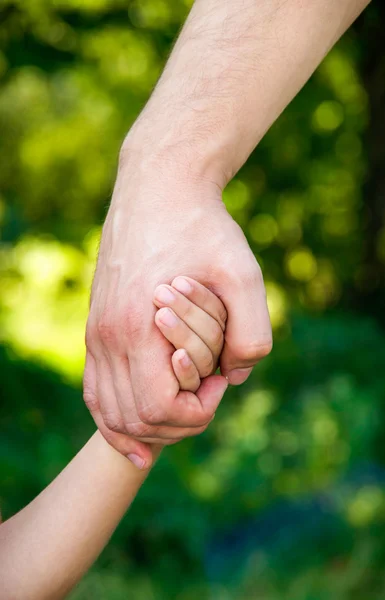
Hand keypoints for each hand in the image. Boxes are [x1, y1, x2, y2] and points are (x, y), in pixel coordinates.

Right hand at [84, 156, 271, 465]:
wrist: (159, 187)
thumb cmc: (203, 228)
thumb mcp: (244, 274)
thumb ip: (251, 334)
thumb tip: (235, 377)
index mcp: (139, 329)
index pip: (158, 409)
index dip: (195, 413)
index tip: (219, 384)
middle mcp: (107, 337)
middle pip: (132, 419)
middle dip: (175, 426)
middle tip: (204, 399)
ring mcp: (96, 331)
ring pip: (107, 409)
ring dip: (143, 429)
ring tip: (176, 421)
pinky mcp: (96, 324)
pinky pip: (94, 385)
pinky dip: (113, 413)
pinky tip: (135, 423)